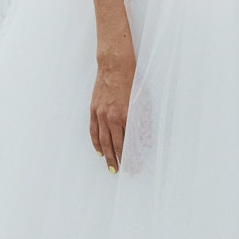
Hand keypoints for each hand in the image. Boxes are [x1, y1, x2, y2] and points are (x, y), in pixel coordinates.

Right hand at [88, 43, 133, 171]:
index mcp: (125, 116)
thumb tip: (145, 141)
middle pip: (114, 146)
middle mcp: (111, 118)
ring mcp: (100, 114)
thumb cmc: (132, 82)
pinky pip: (93, 130)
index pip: (127, 144)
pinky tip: (98, 151)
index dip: (130, 158)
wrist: (114, 66)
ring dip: (106, 156)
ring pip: (102, 141)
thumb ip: (143, 122)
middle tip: (121, 173)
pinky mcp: (93, 109)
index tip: (133, 169)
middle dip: (118, 161)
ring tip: (110, 167)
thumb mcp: (143, 102)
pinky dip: (95, 142)